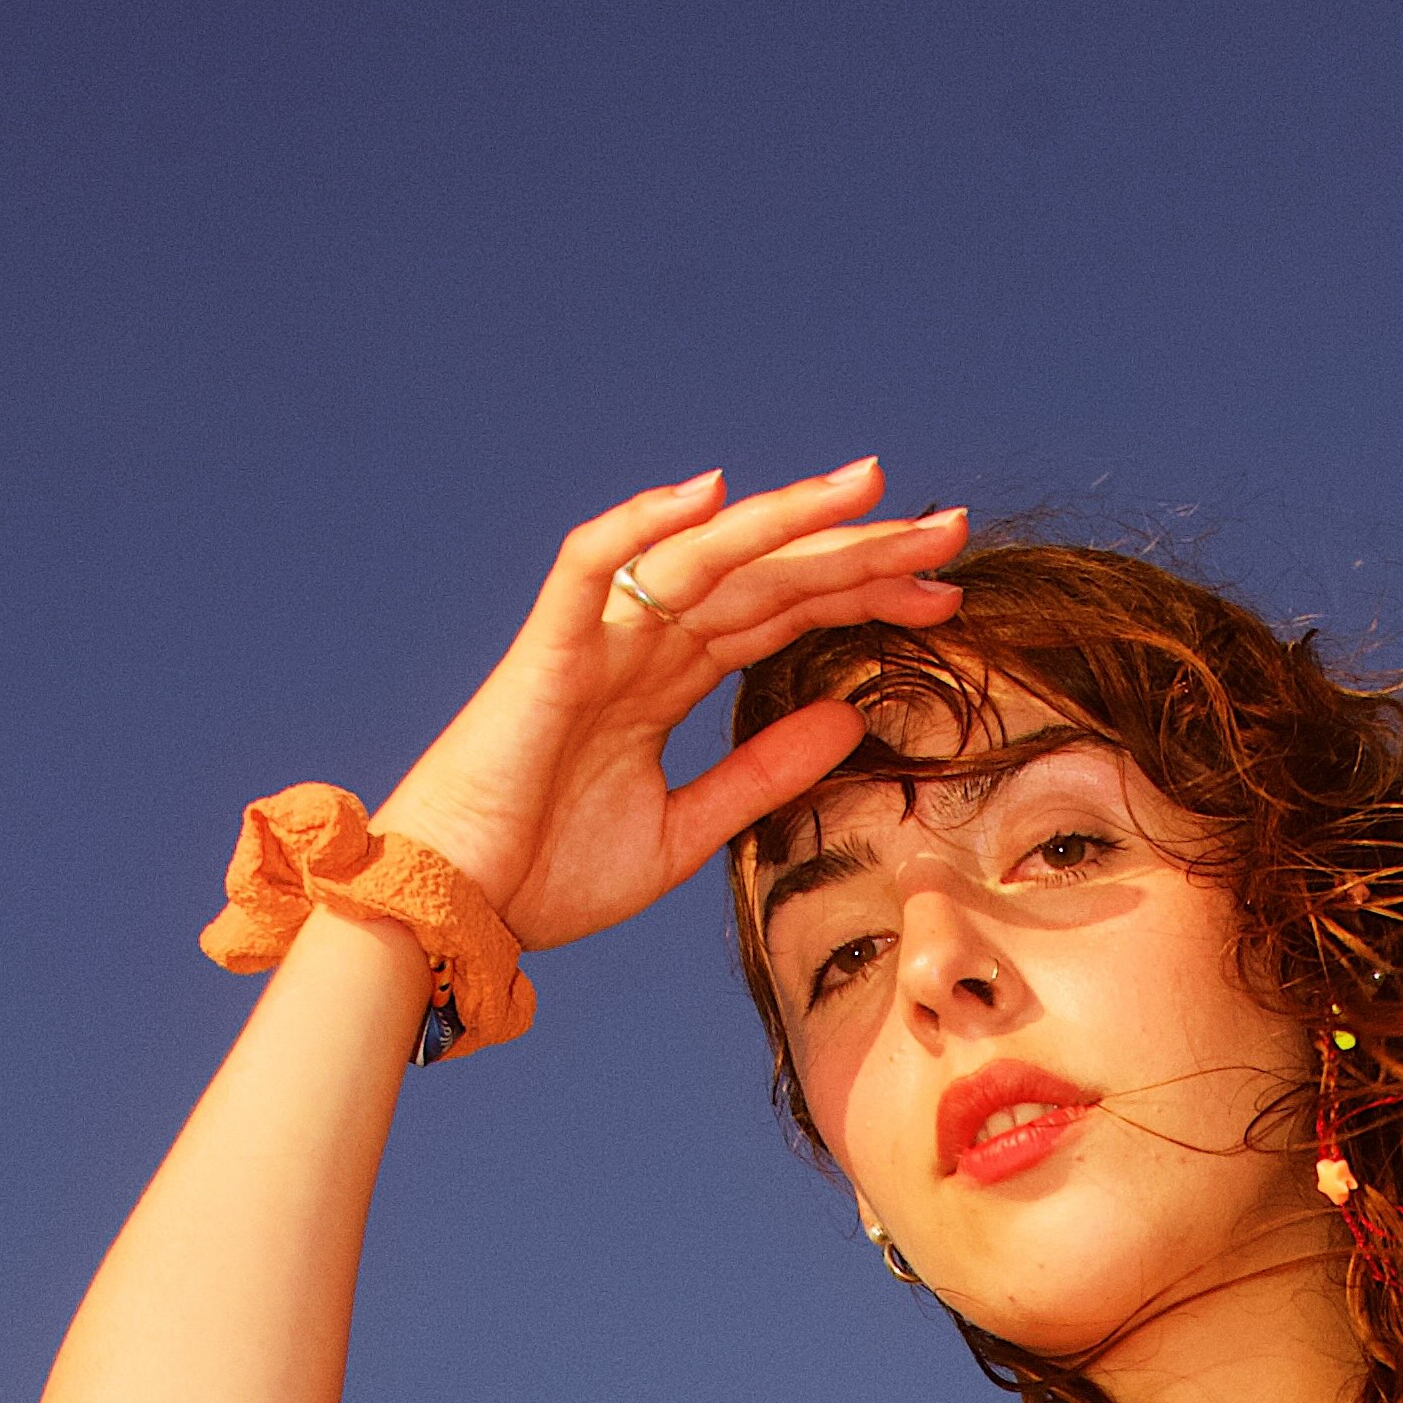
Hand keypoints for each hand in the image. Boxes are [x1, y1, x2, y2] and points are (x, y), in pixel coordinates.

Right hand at [368, 460, 966, 952]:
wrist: (454, 913)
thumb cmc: (544, 876)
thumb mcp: (684, 831)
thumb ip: (762, 773)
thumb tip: (850, 717)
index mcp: (667, 683)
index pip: (783, 617)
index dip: (863, 600)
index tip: (945, 598)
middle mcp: (640, 646)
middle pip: (765, 578)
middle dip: (856, 552)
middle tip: (947, 530)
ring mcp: (595, 642)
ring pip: (705, 558)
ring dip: (787, 521)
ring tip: (869, 490)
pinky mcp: (547, 655)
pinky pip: (593, 567)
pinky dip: (646, 523)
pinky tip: (714, 495)